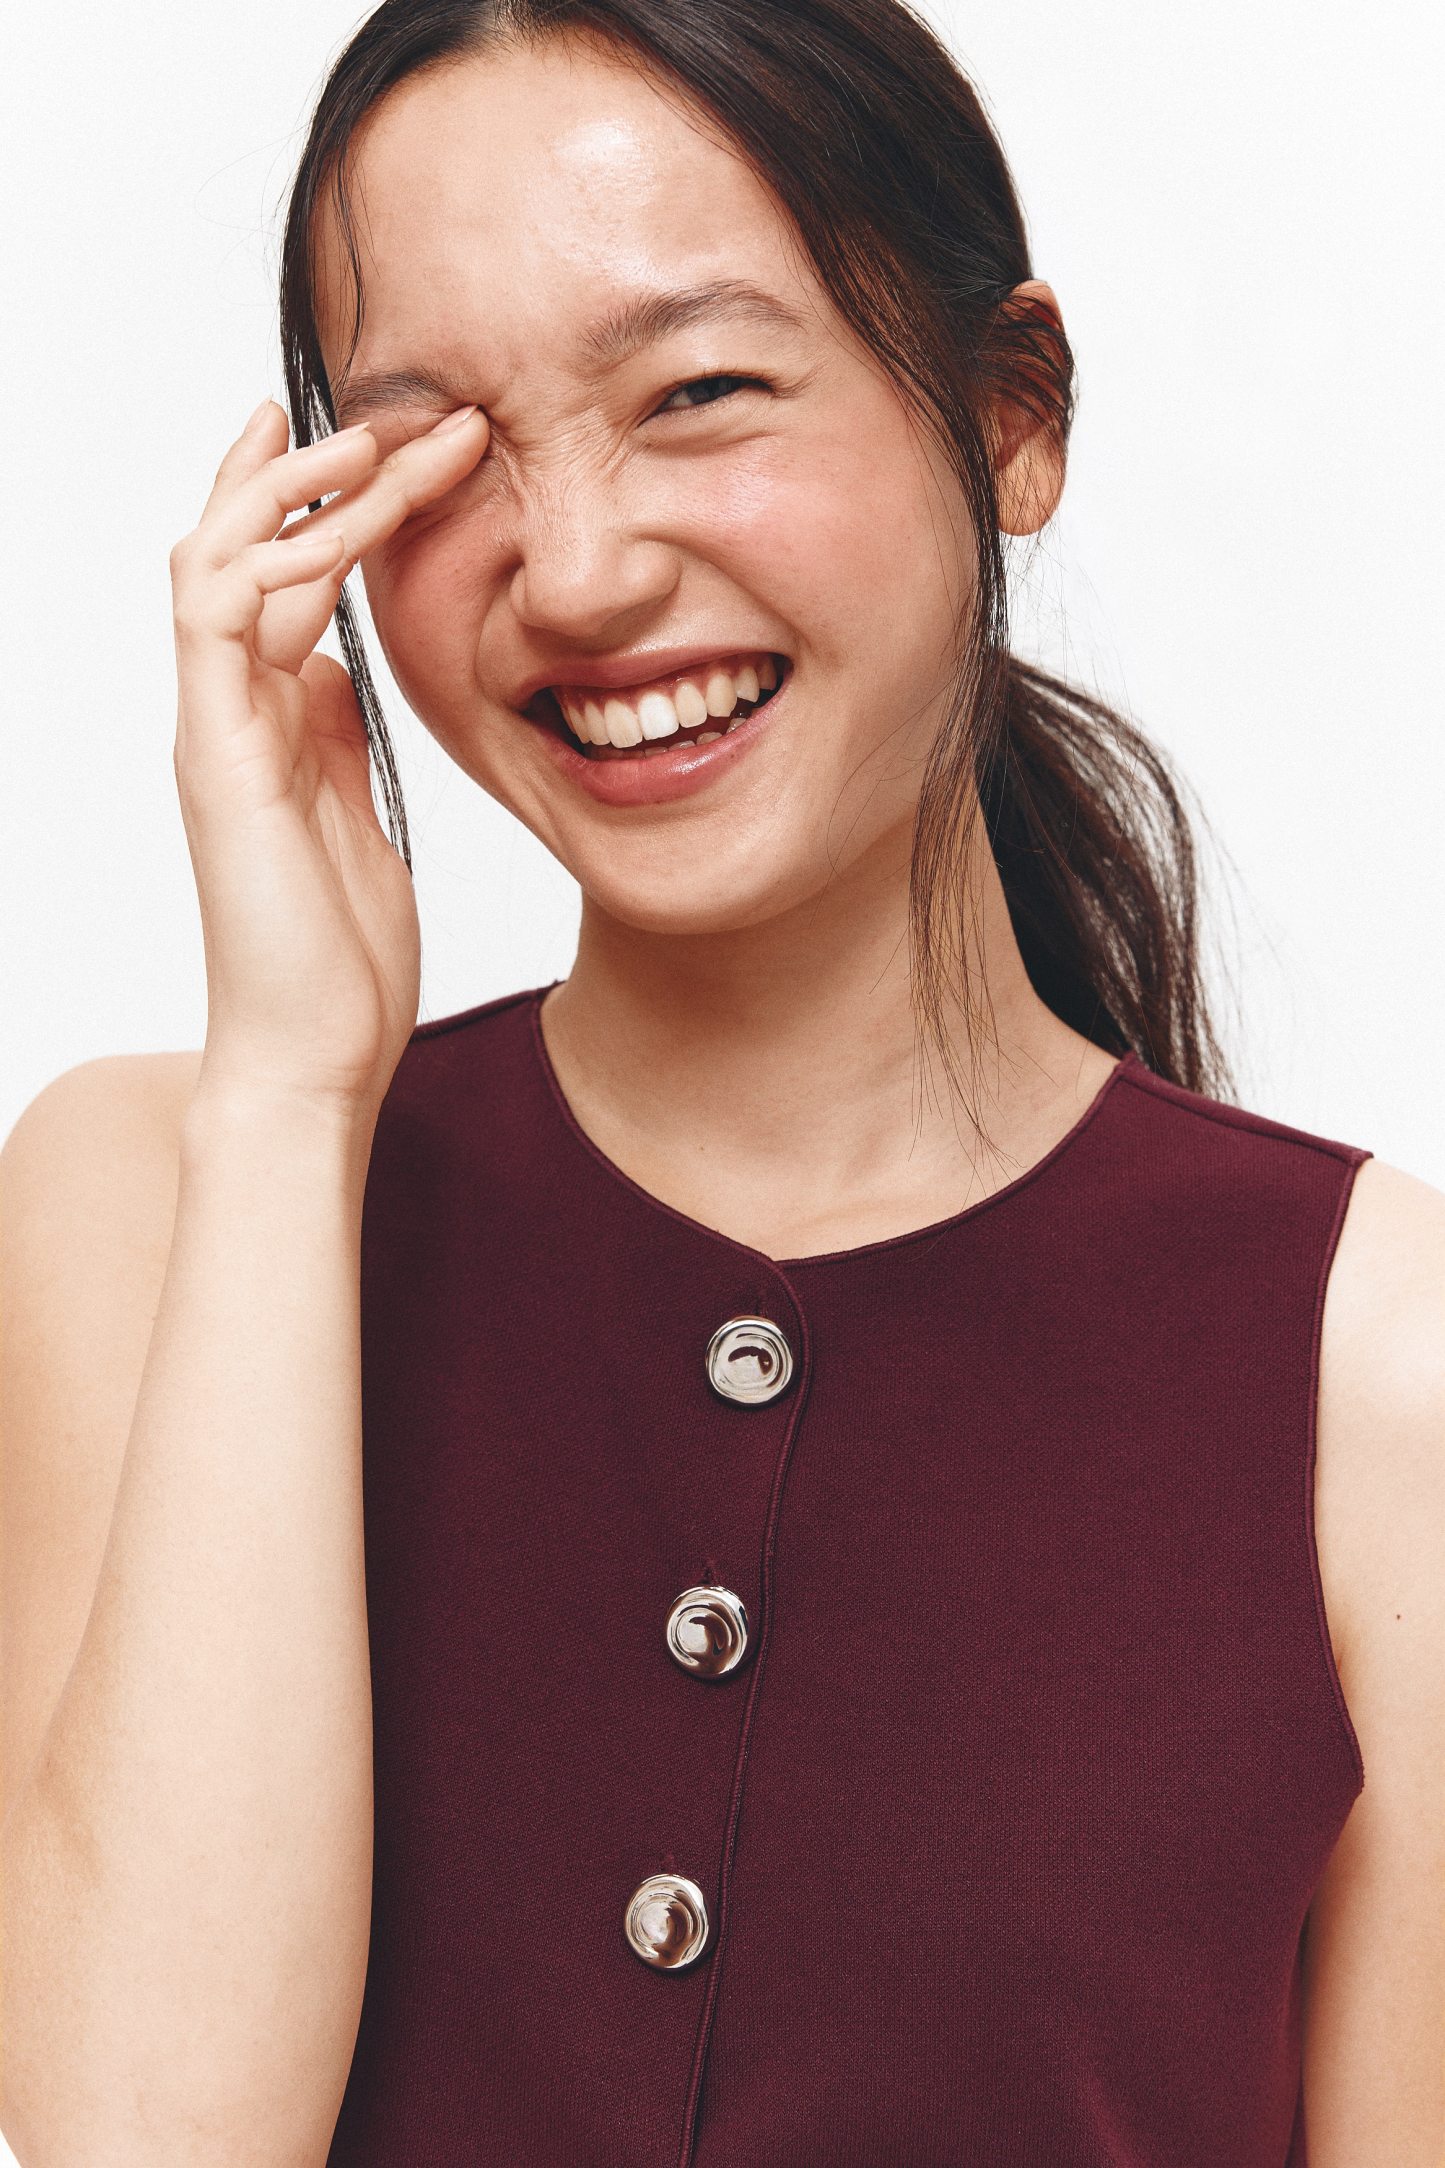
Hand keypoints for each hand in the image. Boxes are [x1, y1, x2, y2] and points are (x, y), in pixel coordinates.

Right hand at [168, 398, 488, 1116]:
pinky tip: (338, 531)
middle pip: (248, 547)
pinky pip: (217, 626)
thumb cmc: (339, 954)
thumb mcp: (354, 814)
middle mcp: (230, 712)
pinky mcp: (217, 762)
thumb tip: (336, 667)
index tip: (404, 440)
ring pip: (221, 563)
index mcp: (267, 720)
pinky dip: (268, 565)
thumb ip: (335, 736)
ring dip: (296, 494)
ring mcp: (216, 732)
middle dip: (323, 471)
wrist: (314, 1055)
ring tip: (377, 442)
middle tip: (416, 416)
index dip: (327, 499)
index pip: (278, 573)